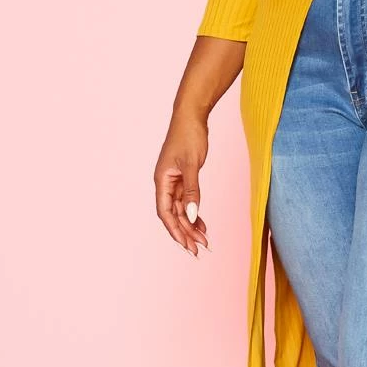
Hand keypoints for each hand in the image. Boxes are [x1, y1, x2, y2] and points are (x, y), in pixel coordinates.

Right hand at [154, 111, 210, 256]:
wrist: (191, 116)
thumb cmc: (188, 136)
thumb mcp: (192, 164)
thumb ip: (192, 191)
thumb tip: (190, 215)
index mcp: (161, 181)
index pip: (165, 213)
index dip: (175, 231)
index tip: (187, 246)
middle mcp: (165, 183)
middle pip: (173, 215)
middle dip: (185, 233)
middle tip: (199, 250)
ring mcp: (174, 181)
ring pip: (181, 210)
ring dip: (191, 225)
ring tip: (204, 240)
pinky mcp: (183, 177)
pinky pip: (187, 200)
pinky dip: (194, 212)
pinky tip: (202, 224)